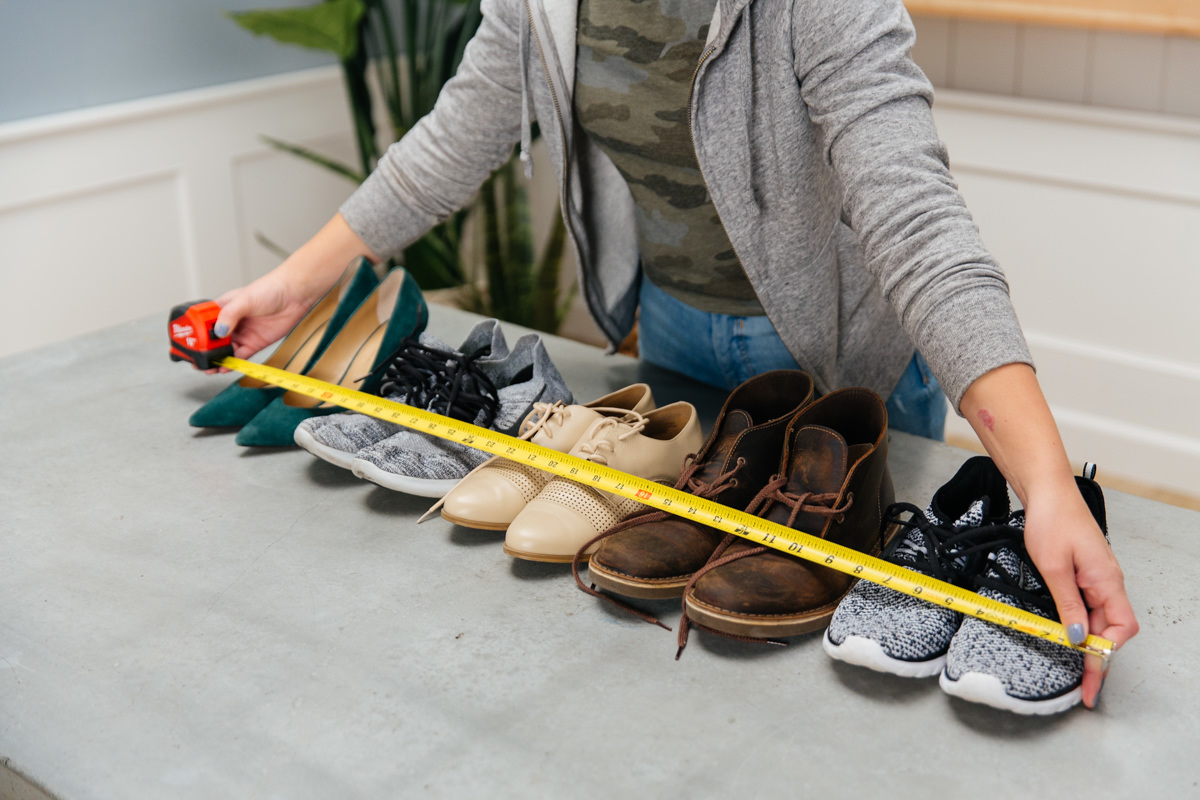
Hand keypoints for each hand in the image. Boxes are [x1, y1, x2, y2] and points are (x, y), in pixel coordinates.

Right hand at [204, 213, 378, 370]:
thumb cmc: (270, 289)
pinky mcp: (255, 343)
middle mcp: (231, 322)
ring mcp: (243, 333)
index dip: (196, 334)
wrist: (294, 295)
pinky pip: (240, 355)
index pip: (203, 323)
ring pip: (225, 350)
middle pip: (212, 340)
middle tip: (198, 360)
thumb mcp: (245, 299)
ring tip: (209, 368)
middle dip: (204, 351)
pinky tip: (224, 367)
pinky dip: (232, 362)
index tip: (190, 344)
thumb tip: (218, 331)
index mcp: (223, 308)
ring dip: (216, 359)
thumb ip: (230, 315)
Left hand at [960, 363, 1139, 709]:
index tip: (1090, 681)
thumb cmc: (1052, 520)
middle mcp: (1107, 581)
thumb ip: (1067, 605)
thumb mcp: (1053, 568)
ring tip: (1073, 669)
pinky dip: (1078, 623)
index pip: (1119, 630)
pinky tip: (1066, 633)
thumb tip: (1076, 638)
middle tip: (1082, 688)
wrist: (1046, 491)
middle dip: (1097, 659)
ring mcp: (1096, 577)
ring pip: (1098, 619)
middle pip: (1110, 630)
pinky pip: (1087, 605)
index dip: (1106, 657)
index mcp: (1107, 581)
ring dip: (1086, 642)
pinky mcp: (1083, 572)